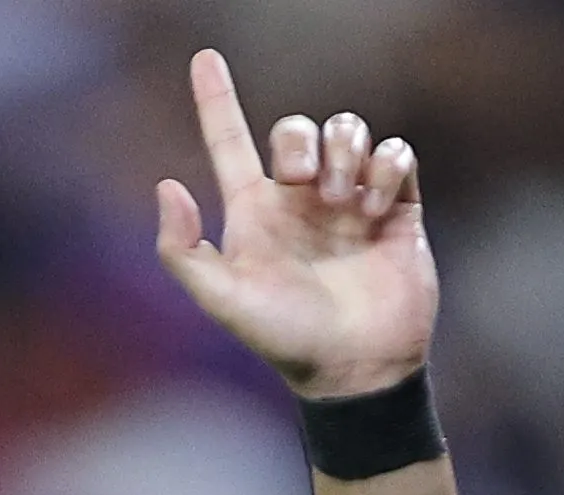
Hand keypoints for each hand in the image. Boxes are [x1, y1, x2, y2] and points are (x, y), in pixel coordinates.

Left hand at [153, 49, 436, 399]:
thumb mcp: (224, 300)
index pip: (229, 143)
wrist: (356, 369)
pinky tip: (376, 206)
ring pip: (348, 130)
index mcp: (255, 212)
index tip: (203, 58)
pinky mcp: (398, 208)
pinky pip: (396, 153)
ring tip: (343, 202)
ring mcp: (350, 201)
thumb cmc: (287, 340)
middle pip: (295, 127)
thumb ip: (182, 251)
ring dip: (344, 152)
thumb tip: (166, 184)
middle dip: (298, 139)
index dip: (216, 99)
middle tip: (304, 184)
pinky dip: (386, 168)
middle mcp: (300, 200)